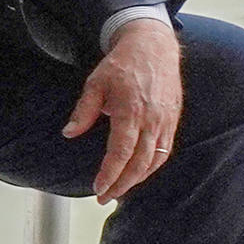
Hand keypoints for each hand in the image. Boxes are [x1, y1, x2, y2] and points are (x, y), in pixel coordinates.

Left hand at [63, 21, 184, 202]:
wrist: (153, 46)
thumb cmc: (121, 64)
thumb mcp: (95, 83)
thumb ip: (83, 111)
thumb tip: (69, 133)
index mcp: (131, 111)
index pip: (121, 151)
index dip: (110, 173)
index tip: (98, 188)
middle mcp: (153, 119)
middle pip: (140, 162)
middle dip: (122, 184)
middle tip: (104, 198)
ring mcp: (166, 120)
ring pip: (155, 159)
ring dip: (138, 179)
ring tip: (119, 190)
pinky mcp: (173, 119)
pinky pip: (165, 149)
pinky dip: (152, 166)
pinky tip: (138, 173)